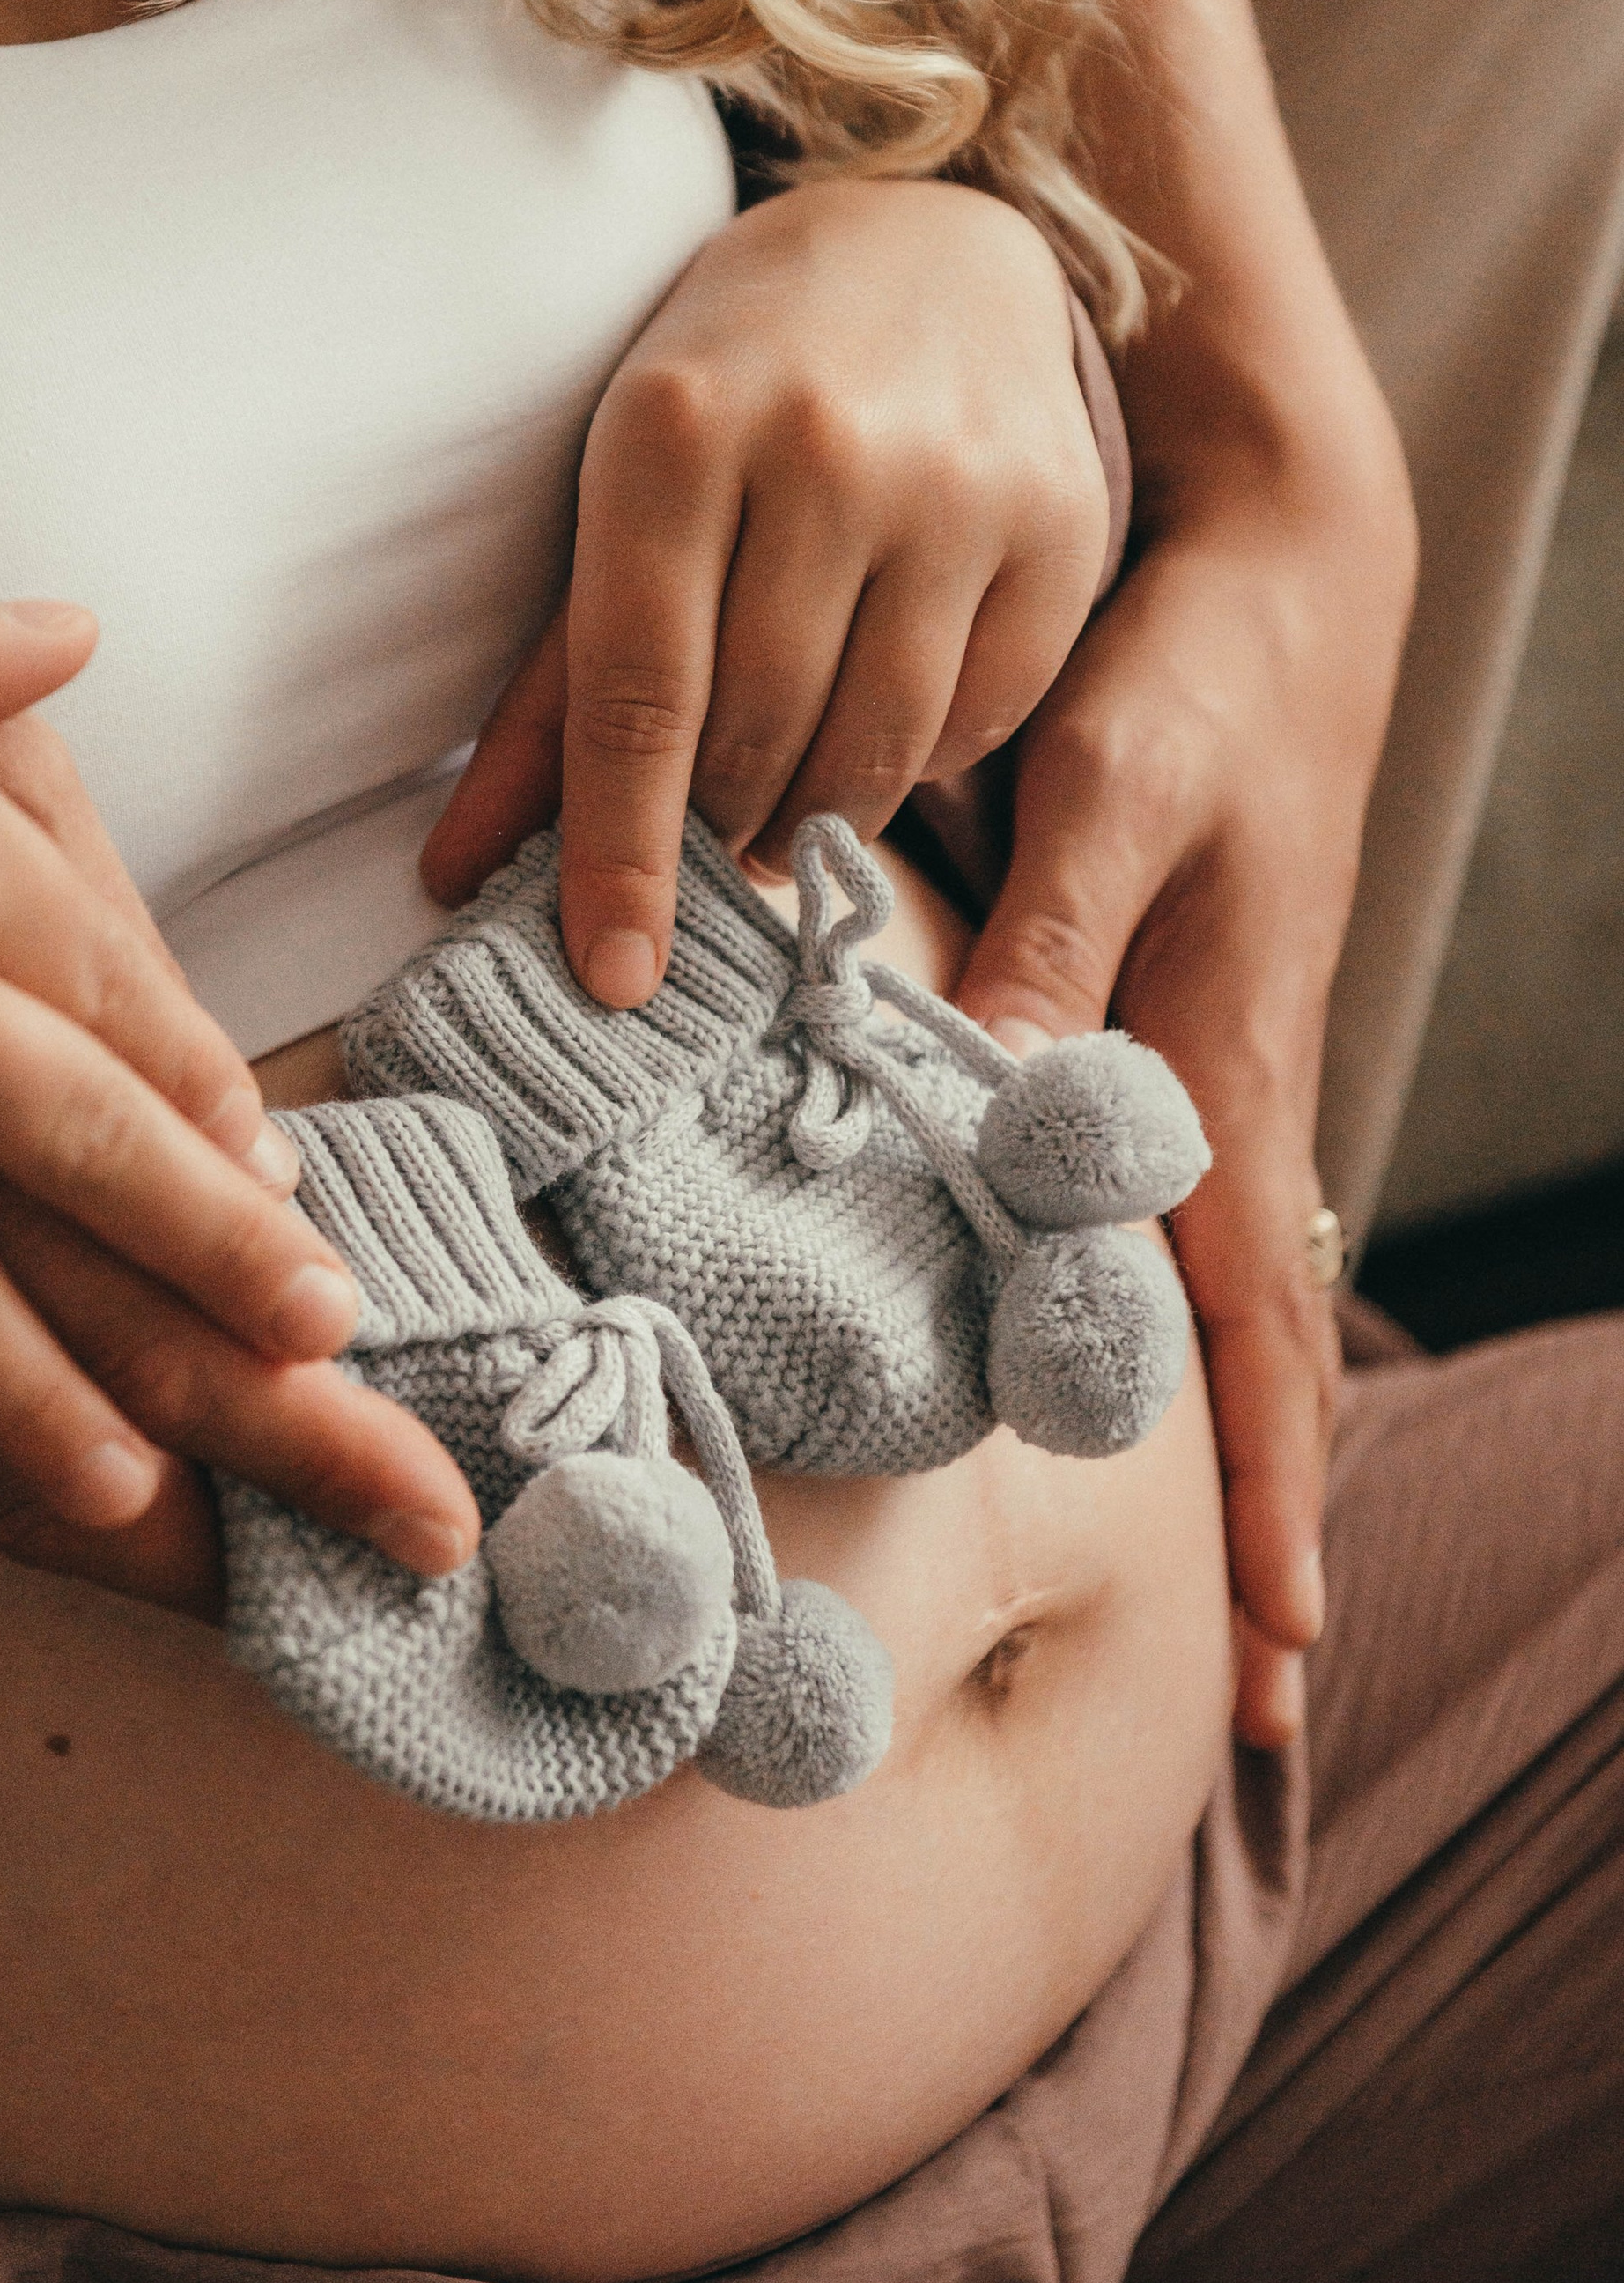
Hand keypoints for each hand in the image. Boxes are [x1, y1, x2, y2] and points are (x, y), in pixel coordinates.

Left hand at [423, 178, 1110, 978]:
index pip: (639, 693)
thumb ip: (544, 694)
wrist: (922, 246)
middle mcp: (824, 447)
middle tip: (704, 843)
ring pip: (875, 747)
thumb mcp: (608, 497)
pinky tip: (876, 728)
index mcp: (673, 430)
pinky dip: (917, 763)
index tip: (612, 975)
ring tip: (777, 809)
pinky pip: (979, 721)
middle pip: (757, 734)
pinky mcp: (1062, 521)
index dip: (621, 854)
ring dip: (811, 818)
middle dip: (716, 829)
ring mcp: (958, 482)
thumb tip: (455, 874)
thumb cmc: (729, 390)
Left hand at [952, 421, 1415, 1747]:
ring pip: (1231, 1295)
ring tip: (1229, 1593)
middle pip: (1261, 1350)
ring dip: (1233, 1444)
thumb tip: (1000, 1105)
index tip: (1278, 1651)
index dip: (1266, 1491)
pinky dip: (1191, 1320)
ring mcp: (1226, 1069)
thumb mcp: (1114, 800)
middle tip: (1270, 1706)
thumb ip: (1053, 956)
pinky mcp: (1194, 1024)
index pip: (1253, 1324)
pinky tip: (1148, 1365)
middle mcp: (1238, 1098)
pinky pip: (1196, 1212)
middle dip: (1272, 1522)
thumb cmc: (1196, 684)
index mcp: (1228, 1070)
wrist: (1282, 576)